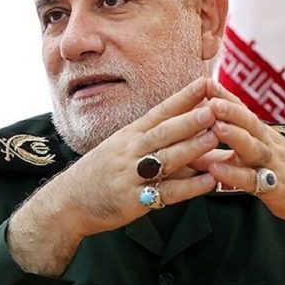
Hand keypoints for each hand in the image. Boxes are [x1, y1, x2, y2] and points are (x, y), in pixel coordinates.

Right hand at [7, 77, 220, 275]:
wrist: (69, 201)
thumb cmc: (100, 173)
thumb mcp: (120, 148)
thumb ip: (151, 139)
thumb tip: (187, 128)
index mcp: (129, 135)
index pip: (159, 112)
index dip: (183, 98)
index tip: (204, 82)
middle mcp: (130, 151)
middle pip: (163, 132)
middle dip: (190, 119)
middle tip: (215, 107)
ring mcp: (131, 175)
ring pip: (166, 159)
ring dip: (192, 148)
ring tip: (215, 138)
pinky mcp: (134, 200)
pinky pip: (166, 193)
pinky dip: (189, 187)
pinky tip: (209, 181)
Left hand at [197, 80, 284, 228]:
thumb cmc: (282, 172)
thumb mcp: (255, 157)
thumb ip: (223, 152)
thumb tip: (190, 147)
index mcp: (262, 134)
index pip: (242, 110)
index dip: (225, 96)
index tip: (205, 82)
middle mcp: (268, 144)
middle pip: (250, 123)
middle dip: (230, 110)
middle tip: (210, 99)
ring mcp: (273, 165)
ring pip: (253, 147)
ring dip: (234, 136)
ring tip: (216, 125)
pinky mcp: (275, 187)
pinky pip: (252, 180)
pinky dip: (233, 174)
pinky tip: (216, 169)